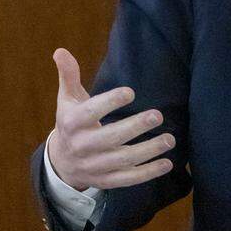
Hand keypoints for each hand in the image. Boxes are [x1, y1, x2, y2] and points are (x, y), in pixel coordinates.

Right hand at [47, 48, 174, 191]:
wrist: (62, 162)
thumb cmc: (71, 122)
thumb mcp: (67, 99)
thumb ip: (68, 75)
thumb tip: (60, 50)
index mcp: (71, 123)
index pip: (90, 112)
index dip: (109, 102)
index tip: (130, 92)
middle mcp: (82, 146)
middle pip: (109, 138)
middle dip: (134, 127)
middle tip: (158, 114)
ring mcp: (94, 166)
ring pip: (122, 160)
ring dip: (148, 151)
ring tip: (170, 138)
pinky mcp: (105, 180)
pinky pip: (128, 179)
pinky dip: (148, 173)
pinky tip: (167, 163)